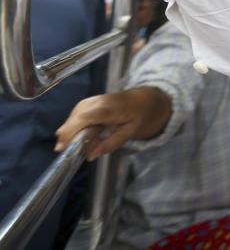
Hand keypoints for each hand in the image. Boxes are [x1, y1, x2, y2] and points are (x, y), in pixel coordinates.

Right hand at [54, 87, 171, 160]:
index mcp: (112, 108)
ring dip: (68, 128)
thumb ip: (111, 144)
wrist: (144, 99)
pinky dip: (73, 123)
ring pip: (75, 113)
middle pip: (78, 115)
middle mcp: (101, 101)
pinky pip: (78, 112)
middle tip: (60, 149)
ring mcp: (94, 99)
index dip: (72, 130)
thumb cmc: (139, 115)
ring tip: (65, 144)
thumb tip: (90, 156)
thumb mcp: (130, 132)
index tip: (62, 146)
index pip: (87, 117)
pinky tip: (73, 135)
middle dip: (66, 131)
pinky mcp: (91, 101)